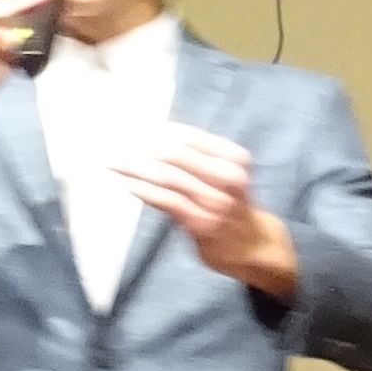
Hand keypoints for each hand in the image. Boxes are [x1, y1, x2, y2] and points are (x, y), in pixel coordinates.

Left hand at [115, 125, 299, 296]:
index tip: (136, 125)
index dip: (160, 130)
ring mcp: (215, 202)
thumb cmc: (234, 206)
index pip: (191, 137)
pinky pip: (170, 203)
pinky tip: (129, 185)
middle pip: (178, 154)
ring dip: (138, 168)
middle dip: (144, 146)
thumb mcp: (226, 175)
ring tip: (114, 161)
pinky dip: (147, 192)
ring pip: (171, 178)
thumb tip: (155, 138)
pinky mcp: (203, 224)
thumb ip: (199, 160)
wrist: (257, 245)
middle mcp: (227, 177)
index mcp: (234, 159)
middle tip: (117, 141)